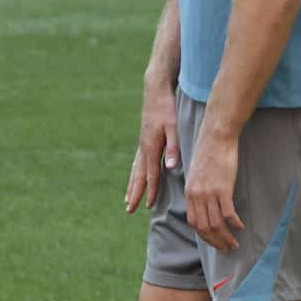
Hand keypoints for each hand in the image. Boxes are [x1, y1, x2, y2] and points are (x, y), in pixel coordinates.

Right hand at [124, 78, 181, 212]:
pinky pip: (137, 163)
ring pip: (135, 170)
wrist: (155, 90)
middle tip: (129, 209)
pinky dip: (134, 175)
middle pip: (138, 176)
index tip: (149, 205)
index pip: (152, 174)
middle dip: (134, 193)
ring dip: (132, 186)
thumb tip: (171, 167)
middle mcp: (143, 148)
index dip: (151, 190)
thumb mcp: (173, 127)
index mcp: (151, 147)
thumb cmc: (166, 108)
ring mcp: (141, 144)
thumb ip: (173, 148)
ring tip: (127, 200)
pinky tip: (134, 179)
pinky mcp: (143, 140)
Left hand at [183, 130, 244, 251]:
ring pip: (216, 223)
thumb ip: (199, 189)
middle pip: (204, 227)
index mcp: (189, 193)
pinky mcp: (222, 188)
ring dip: (226, 237)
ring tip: (235, 244)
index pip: (193, 222)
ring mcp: (209, 193)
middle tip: (227, 249)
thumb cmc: (209, 153)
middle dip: (215, 242)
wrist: (216, 136)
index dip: (204, 236)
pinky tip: (241, 227)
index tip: (214, 242)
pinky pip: (228, 213)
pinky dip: (234, 223)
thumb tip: (205, 203)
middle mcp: (197, 195)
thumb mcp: (198, 173)